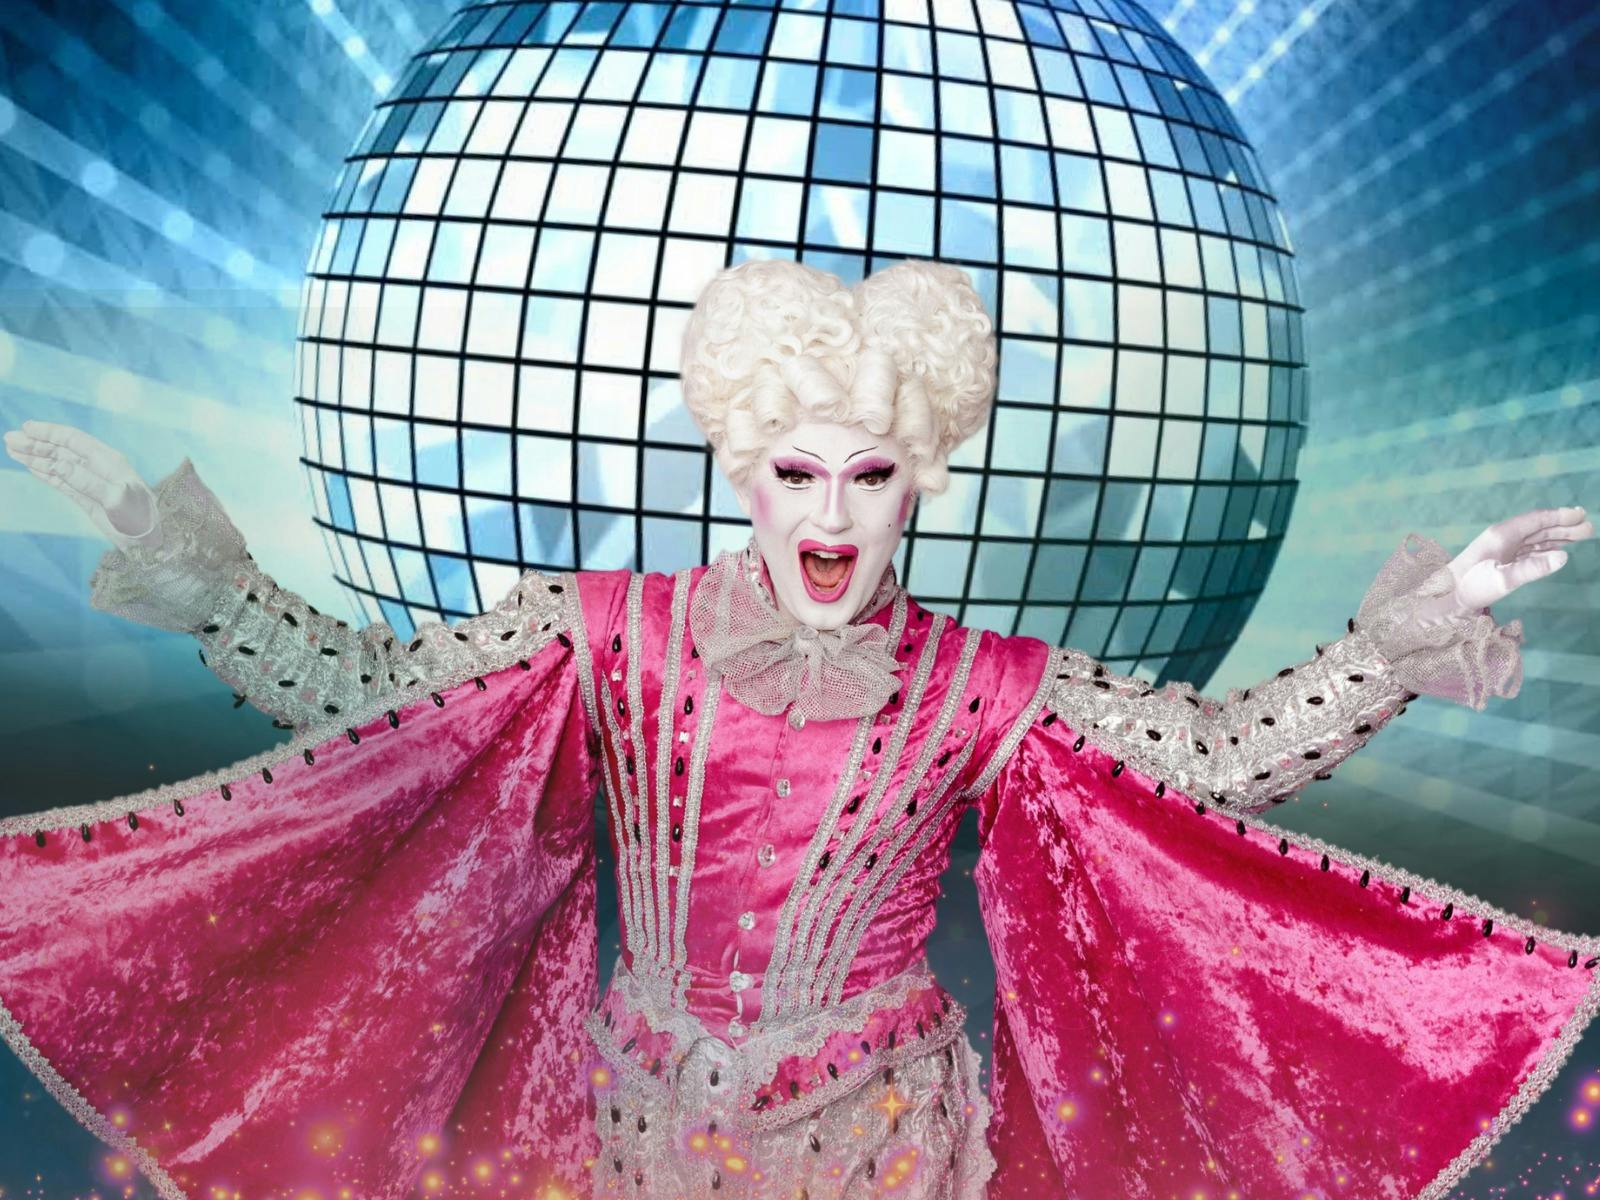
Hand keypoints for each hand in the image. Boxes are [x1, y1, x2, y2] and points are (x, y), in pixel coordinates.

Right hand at [3, 420, 163, 551]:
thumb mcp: (115, 499)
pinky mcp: (87, 499)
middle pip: (62, 450)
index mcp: (109, 461)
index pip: (74, 440)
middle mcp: (100, 468)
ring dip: (35, 457)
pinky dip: (44, 472)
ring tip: (12, 449)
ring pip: (58, 464)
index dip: (50, 433)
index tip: (27, 428)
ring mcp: (92, 483)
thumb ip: (87, 481)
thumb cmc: (139, 518)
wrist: (149, 542)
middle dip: (36, 444)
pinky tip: (30, 466)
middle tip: (9, 439)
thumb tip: (58, 464)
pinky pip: (61, 481)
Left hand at [1414, 505, 1592, 624]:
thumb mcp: (1503, 580)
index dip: (1559, 516)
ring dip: (1557, 537)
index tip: (1580, 515)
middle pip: (1538, 527)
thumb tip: (1563, 557)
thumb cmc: (1470, 588)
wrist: (1445, 598)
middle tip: (1589, 528)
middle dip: (1564, 526)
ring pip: (1534, 539)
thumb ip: (1533, 569)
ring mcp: (1501, 549)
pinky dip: (1545, 549)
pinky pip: (1528, 551)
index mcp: (1501, 535)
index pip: (1536, 520)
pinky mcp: (1500, 561)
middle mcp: (1502, 538)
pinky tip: (1557, 552)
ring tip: (1581, 537)